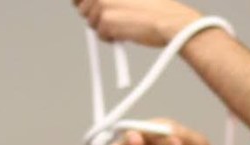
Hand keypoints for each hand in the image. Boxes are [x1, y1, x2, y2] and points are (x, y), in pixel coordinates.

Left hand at [73, 0, 201, 45]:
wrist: (169, 20)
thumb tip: (85, 3)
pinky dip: (110, 37)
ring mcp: (104, 3)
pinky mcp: (105, 20)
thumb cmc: (156, 8)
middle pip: (83, 7)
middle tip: (112, 19)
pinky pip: (100, 34)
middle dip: (93, 15)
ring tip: (125, 23)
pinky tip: (126, 31)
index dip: (80, 1)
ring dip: (104, 26)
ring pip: (92, 21)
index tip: (80, 5)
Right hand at [108, 119, 220, 144]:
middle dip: (130, 137)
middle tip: (135, 142)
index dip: (151, 130)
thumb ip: (185, 137)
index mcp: (160, 131)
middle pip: (130, 137)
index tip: (166, 142)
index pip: (149, 126)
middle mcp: (147, 143)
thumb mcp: (197, 144)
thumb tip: (172, 135)